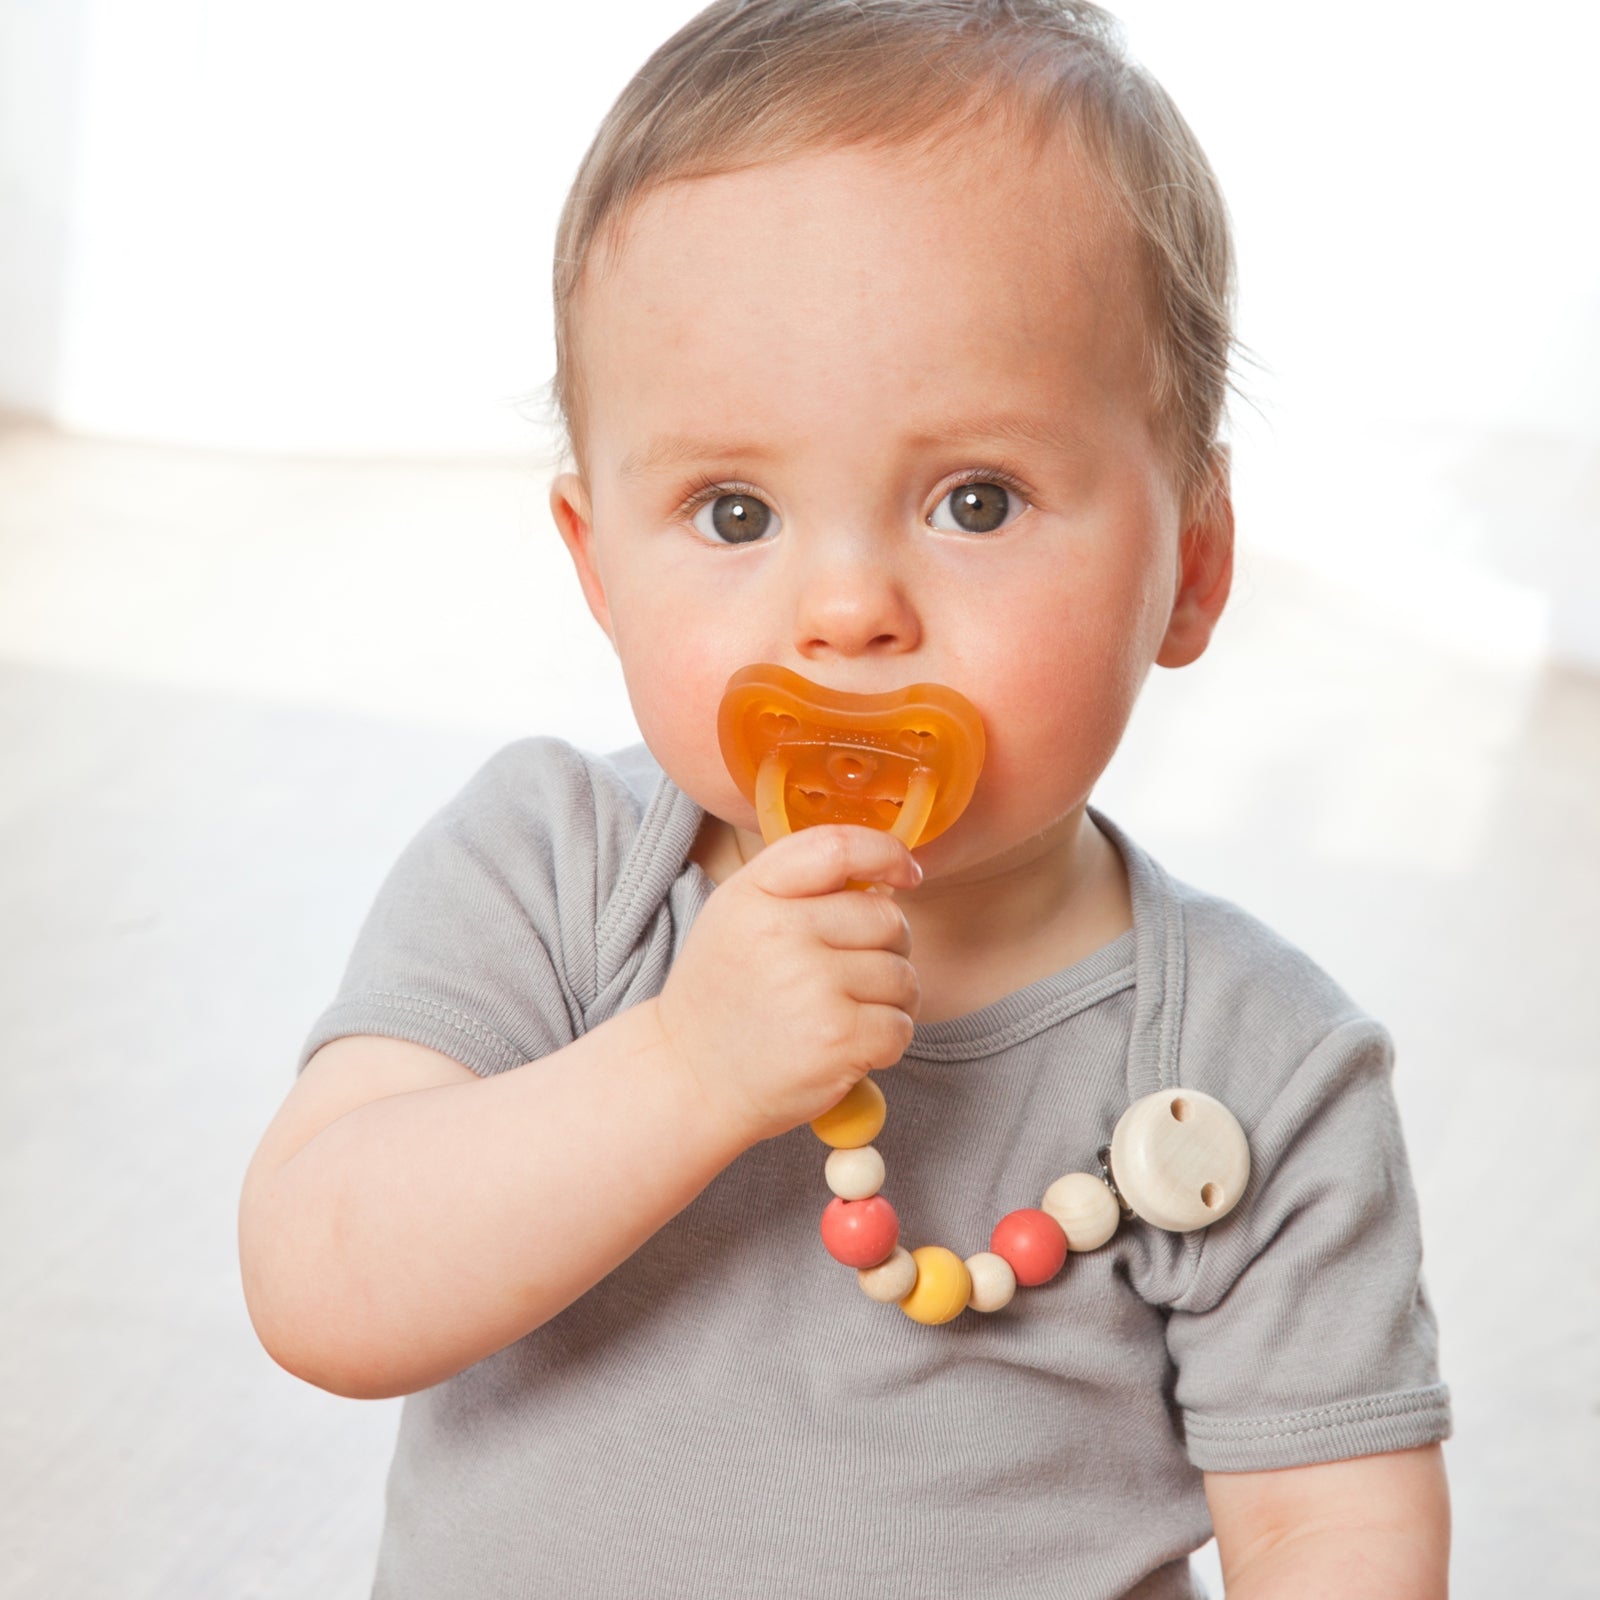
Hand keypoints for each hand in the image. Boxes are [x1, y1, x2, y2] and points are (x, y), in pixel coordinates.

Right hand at [653, 824, 922, 1147]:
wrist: (688, 1081)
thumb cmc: (723, 998)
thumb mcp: (736, 918)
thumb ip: (797, 886)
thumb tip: (885, 875)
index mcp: (754, 894)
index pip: (838, 847)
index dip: (887, 853)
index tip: (906, 873)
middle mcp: (781, 932)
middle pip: (887, 917)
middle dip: (889, 947)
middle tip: (853, 976)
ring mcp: (811, 986)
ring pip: (902, 976)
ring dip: (890, 1001)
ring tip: (845, 1015)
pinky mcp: (837, 1039)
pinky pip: (900, 1026)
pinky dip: (886, 1042)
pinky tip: (846, 1047)